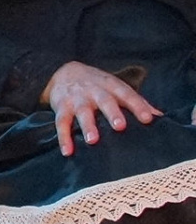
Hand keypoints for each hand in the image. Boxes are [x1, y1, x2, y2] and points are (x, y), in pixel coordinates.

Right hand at [43, 60, 157, 156]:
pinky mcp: (61, 107)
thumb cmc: (98, 86)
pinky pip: (61, 123)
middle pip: (104, 101)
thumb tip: (160, 117)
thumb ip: (137, 101)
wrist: (65, 72)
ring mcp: (77, 99)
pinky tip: (67, 151)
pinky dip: (63, 137)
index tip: (147, 119)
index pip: (127, 94)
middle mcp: (94, 91)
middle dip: (112, 113)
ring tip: (92, 140)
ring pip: (82, 112)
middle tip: (119, 126)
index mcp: (112, 86)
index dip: (137, 106)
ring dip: (87, 126)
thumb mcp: (117, 88)